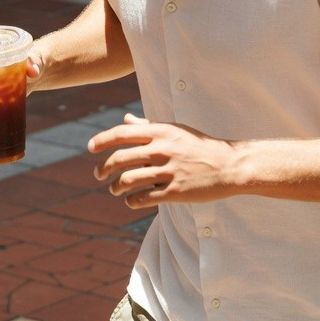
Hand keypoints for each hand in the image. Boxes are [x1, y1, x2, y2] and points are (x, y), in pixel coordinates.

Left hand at [88, 114, 241, 206]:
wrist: (229, 166)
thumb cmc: (200, 147)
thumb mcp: (176, 130)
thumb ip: (148, 126)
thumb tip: (125, 119)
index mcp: (161, 132)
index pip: (122, 133)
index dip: (101, 141)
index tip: (90, 148)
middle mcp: (163, 149)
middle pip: (120, 159)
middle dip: (103, 168)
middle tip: (98, 175)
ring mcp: (169, 171)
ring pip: (128, 180)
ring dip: (115, 187)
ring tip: (114, 190)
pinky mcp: (176, 191)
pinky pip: (144, 198)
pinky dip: (131, 200)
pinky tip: (130, 201)